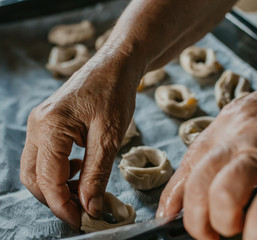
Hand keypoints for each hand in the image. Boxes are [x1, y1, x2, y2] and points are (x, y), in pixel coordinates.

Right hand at [20, 52, 141, 227]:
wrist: (117, 64)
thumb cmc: (115, 92)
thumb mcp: (110, 136)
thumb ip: (96, 174)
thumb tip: (89, 207)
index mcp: (49, 127)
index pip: (48, 180)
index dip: (63, 206)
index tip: (82, 221)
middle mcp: (37, 125)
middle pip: (34, 177)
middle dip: (56, 198)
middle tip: (83, 209)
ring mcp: (41, 123)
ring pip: (37, 168)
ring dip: (56, 185)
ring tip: (84, 190)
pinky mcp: (49, 122)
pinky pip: (45, 155)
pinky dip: (58, 170)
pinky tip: (80, 168)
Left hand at [156, 50, 256, 239]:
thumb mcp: (246, 116)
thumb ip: (225, 143)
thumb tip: (205, 176)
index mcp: (225, 125)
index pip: (187, 163)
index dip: (172, 195)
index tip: (168, 215)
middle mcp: (238, 137)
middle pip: (198, 183)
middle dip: (194, 219)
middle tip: (205, 233)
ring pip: (223, 194)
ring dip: (220, 223)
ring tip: (230, 230)